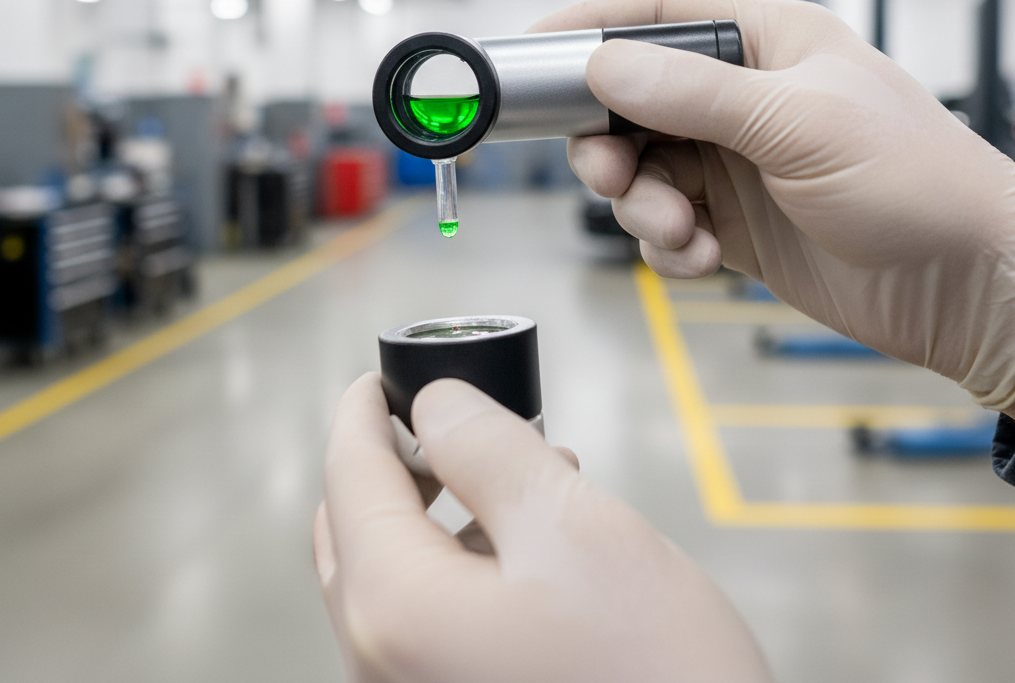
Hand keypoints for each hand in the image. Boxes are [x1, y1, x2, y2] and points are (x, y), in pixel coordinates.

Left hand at [315, 372, 771, 682]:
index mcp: (393, 608)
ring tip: (521, 469)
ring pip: (398, 572)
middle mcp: (380, 664)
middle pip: (358, 529)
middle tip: (448, 418)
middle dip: (399, 461)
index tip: (381, 377)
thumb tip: (436, 406)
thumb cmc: (648, 672)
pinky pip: (431, 615)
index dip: (364, 413)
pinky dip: (464, 559)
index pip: (350, 478)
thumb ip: (486, 449)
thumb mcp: (568, 525)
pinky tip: (531, 539)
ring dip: (444, 508)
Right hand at [530, 0, 1014, 414]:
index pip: (657, 15)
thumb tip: (604, 66)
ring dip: (639, 205)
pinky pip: (663, 225)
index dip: (591, 26)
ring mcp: (733, 163)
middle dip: (607, 142)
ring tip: (677, 230)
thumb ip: (696, 94)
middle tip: (609, 174)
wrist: (965, 285)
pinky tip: (700, 257)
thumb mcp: (799, 124)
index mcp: (764, 45)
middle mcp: (742, 99)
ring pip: (640, 171)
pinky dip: (665, 246)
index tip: (534, 51)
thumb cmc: (917, 181)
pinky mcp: (732, 222)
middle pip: (630, 102)